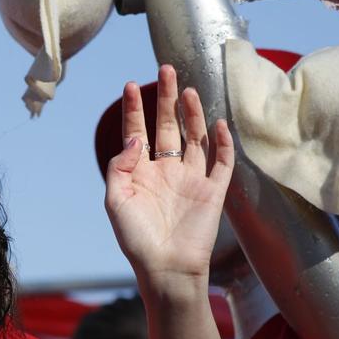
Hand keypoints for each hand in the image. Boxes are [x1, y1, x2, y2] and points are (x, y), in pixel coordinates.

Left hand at [104, 64, 233, 294]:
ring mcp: (190, 179)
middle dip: (166, 99)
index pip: (137, 133)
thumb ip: (120, 167)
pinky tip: (217, 122)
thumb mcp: (116, 201)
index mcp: (140, 174)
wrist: (166, 268)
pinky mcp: (212, 191)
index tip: (131, 85)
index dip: (135, 109)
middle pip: (167, 127)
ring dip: (192, 114)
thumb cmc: (135, 240)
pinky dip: (222, 142)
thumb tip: (136, 138)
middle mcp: (166, 172)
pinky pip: (221, 161)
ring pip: (194, 137)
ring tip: (188, 90)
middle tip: (166, 70)